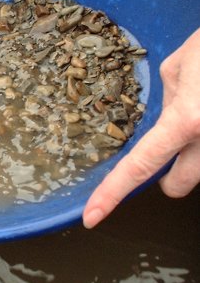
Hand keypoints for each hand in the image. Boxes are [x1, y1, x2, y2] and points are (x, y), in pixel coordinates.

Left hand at [83, 28, 199, 227]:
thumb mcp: (179, 67)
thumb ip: (168, 102)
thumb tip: (166, 122)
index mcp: (187, 119)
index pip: (141, 164)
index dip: (113, 192)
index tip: (92, 216)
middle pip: (178, 185)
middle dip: (169, 177)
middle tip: (171, 150)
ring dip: (196, 154)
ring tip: (198, 115)